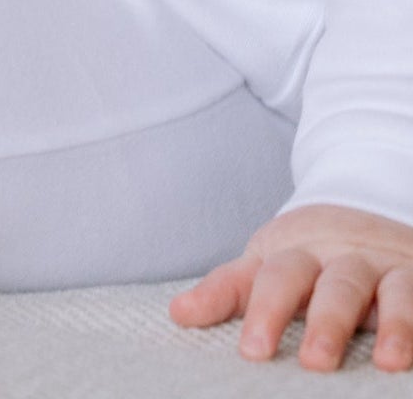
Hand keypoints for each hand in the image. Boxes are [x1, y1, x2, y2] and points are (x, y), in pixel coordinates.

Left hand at [169, 203, 412, 370]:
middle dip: (322, 322)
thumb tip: (177, 315)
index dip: (260, 311)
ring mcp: (378, 266)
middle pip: (327, 284)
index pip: (268, 279)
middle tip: (313, 361)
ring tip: (387, 361)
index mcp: (291, 254)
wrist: (363, 206)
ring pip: (384, 289)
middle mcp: (336, 257)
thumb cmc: (307, 255)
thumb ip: (227, 291)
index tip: (252, 351)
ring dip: (390, 323)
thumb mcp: (266, 264)